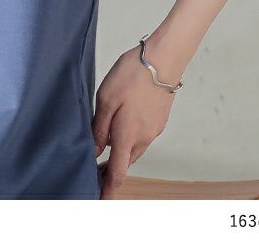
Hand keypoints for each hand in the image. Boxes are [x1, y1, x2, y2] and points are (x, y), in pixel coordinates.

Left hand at [92, 44, 177, 198]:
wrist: (163, 59)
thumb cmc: (132, 75)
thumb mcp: (106, 98)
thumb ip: (100, 127)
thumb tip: (95, 151)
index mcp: (127, 135)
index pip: (118, 173)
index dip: (108, 189)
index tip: (100, 199)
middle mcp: (143, 137)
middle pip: (126, 162)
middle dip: (112, 168)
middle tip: (96, 168)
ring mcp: (154, 129)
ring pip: (135, 148)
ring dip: (121, 150)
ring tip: (105, 140)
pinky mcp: (159, 119)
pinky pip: (142, 135)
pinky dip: (130, 135)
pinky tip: (122, 120)